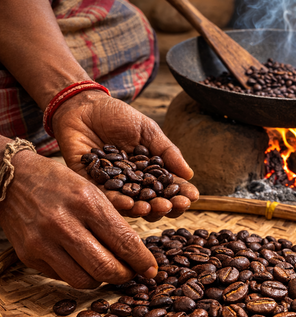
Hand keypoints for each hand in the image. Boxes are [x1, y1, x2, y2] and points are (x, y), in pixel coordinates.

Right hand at [0, 150, 157, 288]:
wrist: (12, 179)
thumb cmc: (59, 182)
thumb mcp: (92, 191)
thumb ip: (112, 221)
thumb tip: (134, 252)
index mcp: (87, 203)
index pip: (124, 242)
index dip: (142, 261)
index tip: (151, 269)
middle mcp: (65, 224)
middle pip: (106, 268)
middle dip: (125, 276)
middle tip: (131, 273)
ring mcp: (44, 242)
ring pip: (84, 281)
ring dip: (102, 280)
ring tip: (108, 269)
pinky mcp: (29, 256)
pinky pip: (62, 278)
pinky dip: (79, 275)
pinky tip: (84, 263)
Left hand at [52, 90, 198, 219]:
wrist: (83, 106)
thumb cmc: (118, 117)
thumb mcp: (148, 130)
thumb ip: (167, 152)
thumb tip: (189, 174)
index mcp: (150, 173)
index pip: (169, 189)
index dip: (181, 194)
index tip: (192, 197)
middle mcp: (135, 184)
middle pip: (153, 204)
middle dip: (164, 207)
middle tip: (170, 206)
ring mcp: (115, 187)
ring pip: (132, 206)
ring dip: (143, 210)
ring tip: (151, 208)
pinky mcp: (92, 185)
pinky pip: (106, 199)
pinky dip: (118, 203)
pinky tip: (129, 204)